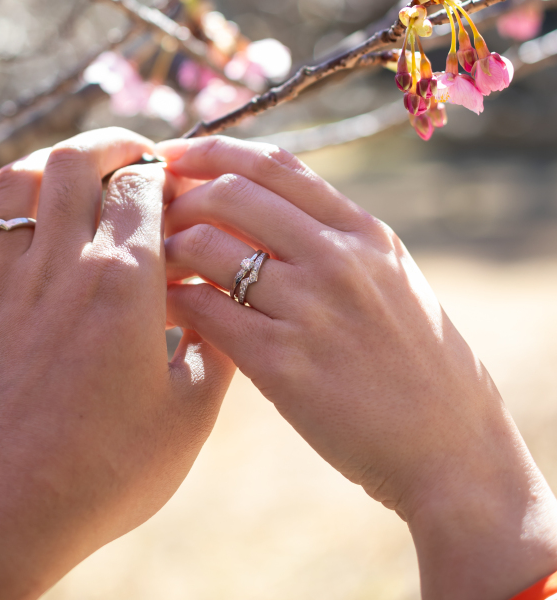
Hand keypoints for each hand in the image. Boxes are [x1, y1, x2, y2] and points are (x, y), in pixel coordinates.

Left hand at [0, 127, 233, 599]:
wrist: (2, 509)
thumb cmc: (107, 470)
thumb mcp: (188, 416)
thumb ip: (215, 347)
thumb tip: (225, 305)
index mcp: (125, 281)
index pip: (142, 183)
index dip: (165, 171)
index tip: (180, 186)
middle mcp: (64, 262)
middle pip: (78, 159)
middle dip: (113, 144)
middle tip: (136, 159)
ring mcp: (12, 276)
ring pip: (25, 176)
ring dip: (58, 160)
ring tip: (86, 175)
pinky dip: (25, 204)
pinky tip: (46, 229)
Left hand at [159, 134, 556, 599]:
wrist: (451, 450)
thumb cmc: (417, 364)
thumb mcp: (391, 277)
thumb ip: (335, 236)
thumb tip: (265, 200)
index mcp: (362, 231)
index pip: (273, 163)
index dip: (212, 149)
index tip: (174, 153)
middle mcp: (338, 258)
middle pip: (230, 193)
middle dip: (177, 193)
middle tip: (149, 210)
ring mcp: (311, 309)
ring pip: (207, 246)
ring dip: (166, 246)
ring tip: (151, 261)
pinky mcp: (285, 365)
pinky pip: (205, 313)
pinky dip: (174, 302)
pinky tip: (164, 309)